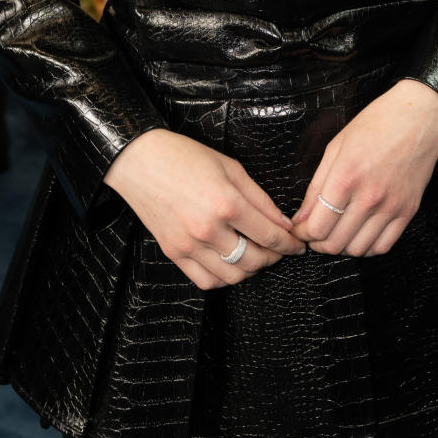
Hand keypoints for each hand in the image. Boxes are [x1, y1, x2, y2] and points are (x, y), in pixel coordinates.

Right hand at [104, 127, 306, 289]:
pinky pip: (206, 281)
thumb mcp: (230, 167)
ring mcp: (189, 245)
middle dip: (274, 258)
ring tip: (255, 255)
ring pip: (232, 276)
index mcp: (226, 203)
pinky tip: (229, 264)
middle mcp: (208, 229)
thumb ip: (260, 198)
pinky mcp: (174, 253)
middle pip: (255, 260)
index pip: (270, 235)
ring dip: (250, 270)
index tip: (298, 246)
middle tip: (278, 250)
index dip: (290, 244)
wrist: (140, 161)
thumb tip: (283, 222)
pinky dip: (224, 278)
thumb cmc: (184, 156)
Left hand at [290, 80, 437, 256]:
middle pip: (334, 244)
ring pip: (358, 250)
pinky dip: (367, 248)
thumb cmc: (376, 124)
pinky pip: (383, 246)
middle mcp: (368, 197)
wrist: (418, 117)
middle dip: (317, 243)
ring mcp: (390, 207)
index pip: (316, 227)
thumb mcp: (335, 147)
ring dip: (341, 247)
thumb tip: (301, 216)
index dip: (302, 234)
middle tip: (314, 234)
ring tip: (336, 232)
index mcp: (345, 178)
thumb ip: (316, 186)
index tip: (300, 230)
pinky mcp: (407, 212)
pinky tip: (359, 234)